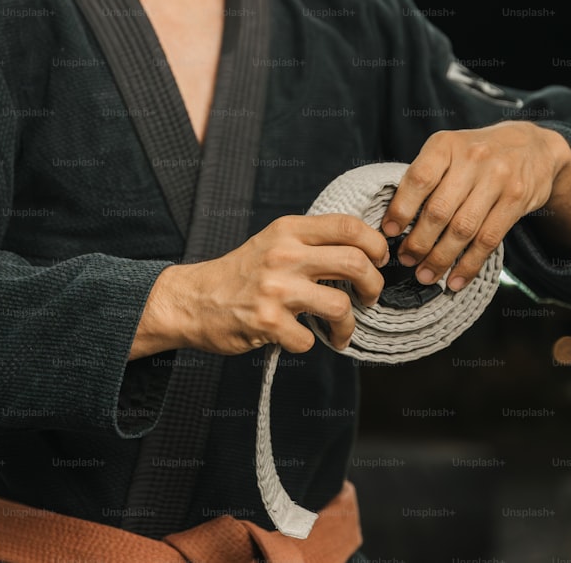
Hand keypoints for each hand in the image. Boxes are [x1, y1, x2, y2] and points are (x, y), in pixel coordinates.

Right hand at [132, 214, 388, 358]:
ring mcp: (275, 289)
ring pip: (341, 305)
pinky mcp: (266, 322)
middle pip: (356, 263)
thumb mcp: (273, 242)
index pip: (349, 225)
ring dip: (348, 326)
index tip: (379, 261)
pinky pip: (308, 340)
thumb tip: (363, 253)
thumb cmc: (239, 274)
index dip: (376, 244)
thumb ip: (310, 242)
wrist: (191, 300)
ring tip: (341, 332)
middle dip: (374, 286)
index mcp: (288, 230)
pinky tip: (297, 339)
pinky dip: (308, 344)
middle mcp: (284, 255)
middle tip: (370, 298)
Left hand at [382, 121, 570, 290]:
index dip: (401, 209)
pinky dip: (469, 265)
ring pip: (463, 229)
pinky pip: (488, 240)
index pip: (419, 179)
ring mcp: (498, 179)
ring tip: (425, 276)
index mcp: (446, 145)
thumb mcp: (449, 150)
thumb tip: (394, 221)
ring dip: (441, 259)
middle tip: (406, 260)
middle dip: (419, 242)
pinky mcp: (517, 200)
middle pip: (439, 210)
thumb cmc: (478, 153)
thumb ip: (426, 177)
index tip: (389, 233)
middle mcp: (473, 159)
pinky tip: (455, 280)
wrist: (533, 146)